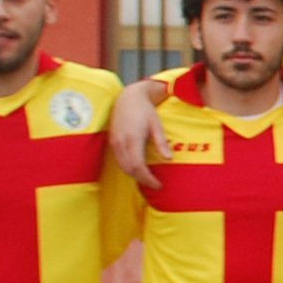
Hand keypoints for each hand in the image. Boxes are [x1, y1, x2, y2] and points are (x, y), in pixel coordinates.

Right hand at [108, 75, 168, 191]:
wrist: (128, 98)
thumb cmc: (145, 110)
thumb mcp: (156, 125)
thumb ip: (161, 142)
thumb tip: (169, 159)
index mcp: (133, 139)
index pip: (138, 166)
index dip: (148, 179)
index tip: (159, 184)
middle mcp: (121, 143)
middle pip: (130, 170)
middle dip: (143, 180)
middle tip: (156, 184)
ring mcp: (115, 143)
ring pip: (123, 167)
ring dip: (135, 176)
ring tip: (149, 179)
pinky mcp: (113, 142)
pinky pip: (119, 161)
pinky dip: (129, 169)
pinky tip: (139, 169)